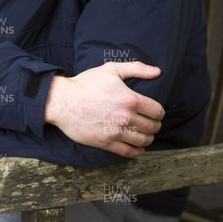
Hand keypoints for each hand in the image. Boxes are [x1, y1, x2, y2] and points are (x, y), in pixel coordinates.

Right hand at [44, 61, 163, 157]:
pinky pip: (129, 152)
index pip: (157, 111)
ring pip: (143, 141)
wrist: (63, 101)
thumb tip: (158, 72)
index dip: (159, 112)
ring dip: (148, 138)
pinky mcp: (106, 143)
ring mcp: (116, 132)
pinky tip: (137, 148)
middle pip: (152, 127)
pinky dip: (137, 152)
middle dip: (154, 125)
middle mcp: (126, 117)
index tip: (155, 111)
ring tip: (144, 134)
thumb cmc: (86, 83)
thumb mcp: (111, 69)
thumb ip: (137, 69)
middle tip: (150, 122)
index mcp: (130, 99)